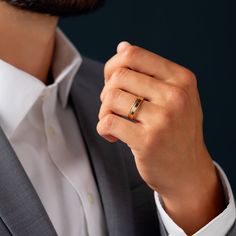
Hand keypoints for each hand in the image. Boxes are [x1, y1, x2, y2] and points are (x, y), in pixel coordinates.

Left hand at [97, 42, 224, 233]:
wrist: (188, 171)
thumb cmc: (176, 131)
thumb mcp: (174, 96)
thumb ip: (150, 71)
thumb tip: (122, 46)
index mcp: (181, 79)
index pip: (133, 55)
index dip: (113, 66)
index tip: (112, 83)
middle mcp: (175, 95)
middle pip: (118, 76)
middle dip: (107, 92)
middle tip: (113, 108)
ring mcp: (163, 119)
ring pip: (110, 98)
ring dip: (103, 111)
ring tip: (113, 123)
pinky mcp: (148, 141)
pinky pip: (107, 122)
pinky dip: (102, 128)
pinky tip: (112, 136)